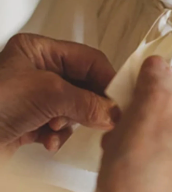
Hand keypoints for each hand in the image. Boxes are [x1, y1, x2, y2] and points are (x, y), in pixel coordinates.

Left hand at [0, 34, 116, 158]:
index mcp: (39, 50)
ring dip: (71, 121)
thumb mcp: (47, 95)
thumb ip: (87, 102)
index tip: (121, 99)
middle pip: (83, 85)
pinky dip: (58, 135)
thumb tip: (115, 113)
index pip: (88, 59)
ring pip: (74, 107)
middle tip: (104, 119)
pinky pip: (60, 124)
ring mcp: (33, 96)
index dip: (107, 79)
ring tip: (57, 128)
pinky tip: (46, 141)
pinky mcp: (30, 120)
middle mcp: (37, 70)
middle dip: (88, 104)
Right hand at [96, 57, 171, 191]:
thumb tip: (159, 65)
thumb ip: (158, 75)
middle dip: (162, 98)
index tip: (155, 79)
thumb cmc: (143, 165)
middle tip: (138, 100)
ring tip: (129, 126)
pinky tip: (129, 144)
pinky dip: (154, 138)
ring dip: (153, 118)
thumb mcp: (150, 103)